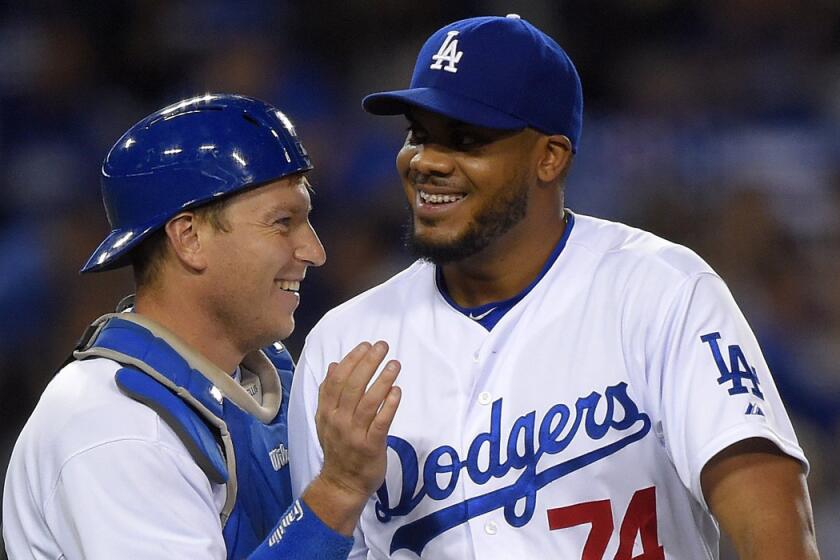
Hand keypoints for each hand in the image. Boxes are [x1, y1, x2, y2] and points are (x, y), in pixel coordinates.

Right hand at [301, 341, 400, 534]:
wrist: (341, 484)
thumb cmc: (338, 449)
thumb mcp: (325, 420)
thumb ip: (328, 394)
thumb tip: (333, 365)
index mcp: (326, 411)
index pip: (337, 380)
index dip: (351, 360)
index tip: (365, 346)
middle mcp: (338, 420)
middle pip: (353, 386)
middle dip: (368, 363)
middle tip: (382, 346)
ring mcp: (354, 433)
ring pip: (368, 401)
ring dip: (382, 380)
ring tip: (394, 364)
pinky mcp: (370, 446)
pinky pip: (381, 422)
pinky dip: (389, 405)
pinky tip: (397, 391)